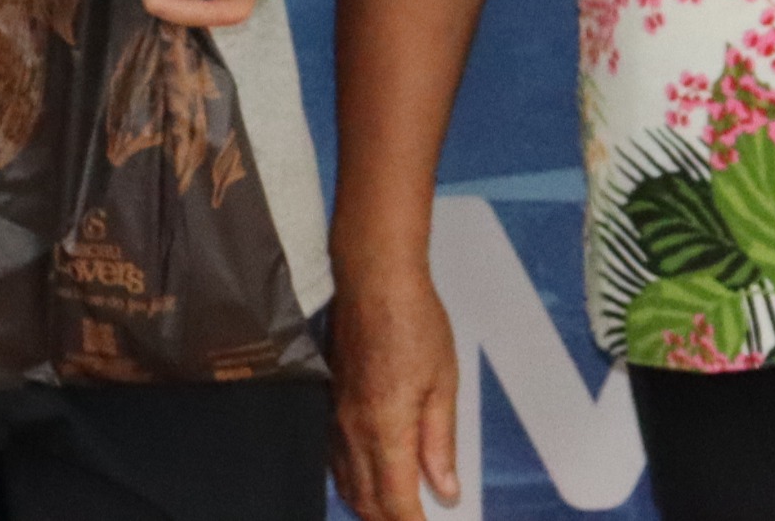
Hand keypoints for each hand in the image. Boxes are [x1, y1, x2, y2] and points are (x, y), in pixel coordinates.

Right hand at [328, 255, 461, 519]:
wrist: (371, 278)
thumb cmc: (414, 322)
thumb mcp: (442, 383)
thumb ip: (439, 443)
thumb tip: (445, 492)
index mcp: (386, 428)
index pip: (395, 501)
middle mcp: (353, 431)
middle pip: (365, 501)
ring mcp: (335, 417)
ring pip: (346, 484)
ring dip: (370, 506)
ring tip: (398, 510)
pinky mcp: (329, 402)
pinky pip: (335, 460)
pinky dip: (353, 482)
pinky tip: (371, 478)